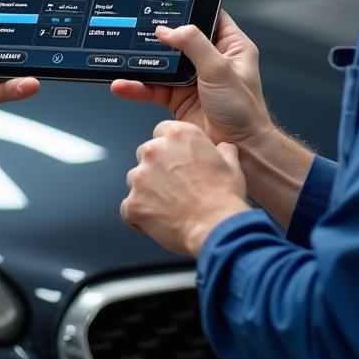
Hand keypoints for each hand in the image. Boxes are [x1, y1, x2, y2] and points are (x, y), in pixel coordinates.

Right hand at [111, 11, 273, 148]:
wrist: (241, 150)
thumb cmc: (244, 111)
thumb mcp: (219, 68)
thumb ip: (193, 44)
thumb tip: (168, 30)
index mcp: (231, 46)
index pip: (209, 16)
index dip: (190, 8)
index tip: (167, 4)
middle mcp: (212, 60)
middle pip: (180, 40)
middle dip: (158, 37)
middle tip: (138, 30)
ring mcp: (194, 80)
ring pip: (163, 65)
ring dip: (143, 64)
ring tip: (123, 60)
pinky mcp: (179, 98)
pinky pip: (154, 88)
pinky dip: (138, 87)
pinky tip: (124, 86)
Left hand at [120, 121, 249, 255]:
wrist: (216, 226)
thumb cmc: (224, 197)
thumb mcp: (231, 165)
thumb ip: (223, 150)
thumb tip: (223, 148)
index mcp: (179, 135)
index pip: (162, 131)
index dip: (169, 147)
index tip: (174, 158)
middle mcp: (156, 150)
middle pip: (146, 153)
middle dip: (155, 167)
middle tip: (172, 185)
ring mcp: (141, 176)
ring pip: (135, 178)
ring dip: (146, 189)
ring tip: (166, 206)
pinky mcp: (133, 202)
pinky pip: (127, 207)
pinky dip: (138, 214)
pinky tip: (153, 222)